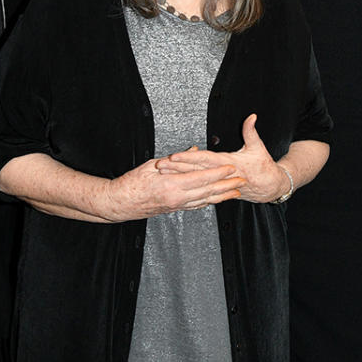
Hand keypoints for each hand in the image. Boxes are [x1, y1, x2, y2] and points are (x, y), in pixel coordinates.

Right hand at [103, 158, 244, 221]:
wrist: (119, 204)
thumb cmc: (131, 183)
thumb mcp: (152, 165)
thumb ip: (175, 160)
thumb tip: (192, 151)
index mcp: (172, 185)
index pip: (201, 178)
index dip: (218, 173)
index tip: (231, 168)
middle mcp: (177, 198)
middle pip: (208, 191)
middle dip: (227, 186)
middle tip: (242, 181)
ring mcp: (177, 206)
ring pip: (205, 201)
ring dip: (222, 196)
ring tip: (236, 192)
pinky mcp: (174, 210)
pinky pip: (196, 206)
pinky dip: (209, 202)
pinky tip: (217, 200)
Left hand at [155, 114, 287, 202]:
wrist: (269, 187)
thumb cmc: (263, 167)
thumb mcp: (258, 147)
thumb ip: (251, 131)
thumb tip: (251, 116)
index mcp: (229, 163)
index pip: (205, 160)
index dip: (189, 158)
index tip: (174, 156)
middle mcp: (221, 174)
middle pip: (195, 170)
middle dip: (177, 167)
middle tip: (160, 164)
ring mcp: (219, 183)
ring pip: (194, 178)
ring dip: (178, 175)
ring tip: (163, 172)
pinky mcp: (218, 188)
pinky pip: (200, 186)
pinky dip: (187, 183)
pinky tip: (176, 181)